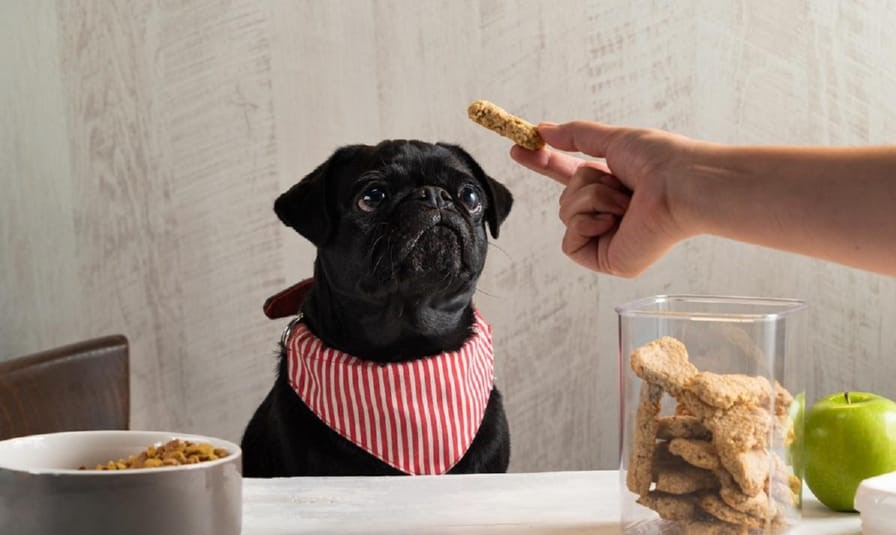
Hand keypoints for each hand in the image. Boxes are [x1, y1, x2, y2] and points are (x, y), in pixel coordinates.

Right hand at [510, 121, 698, 276]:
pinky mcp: (607, 261)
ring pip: (566, 216)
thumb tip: (543, 130)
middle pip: (565, 198)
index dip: (545, 164)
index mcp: (614, 187)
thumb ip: (576, 135)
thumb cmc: (661, 161)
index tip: (518, 150)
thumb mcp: (613, 140)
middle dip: (582, 183)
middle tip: (617, 182)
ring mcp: (608, 240)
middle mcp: (611, 215)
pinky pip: (570, 242)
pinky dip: (587, 224)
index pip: (569, 178)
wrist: (680, 186)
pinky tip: (615, 221)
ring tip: (626, 201)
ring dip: (591, 199)